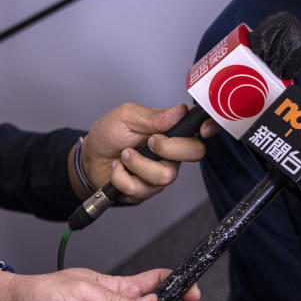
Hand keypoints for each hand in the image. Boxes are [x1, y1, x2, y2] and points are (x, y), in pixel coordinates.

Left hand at [80, 103, 220, 202]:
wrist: (89, 159)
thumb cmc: (109, 134)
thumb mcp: (127, 116)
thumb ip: (153, 116)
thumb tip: (179, 110)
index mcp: (172, 129)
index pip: (202, 126)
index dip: (211, 127)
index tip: (204, 130)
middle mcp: (173, 151)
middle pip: (195, 153)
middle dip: (169, 149)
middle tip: (149, 142)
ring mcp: (163, 170)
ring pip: (166, 175)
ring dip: (138, 165)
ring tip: (125, 156)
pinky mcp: (149, 189)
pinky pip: (143, 189)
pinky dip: (122, 178)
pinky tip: (118, 169)